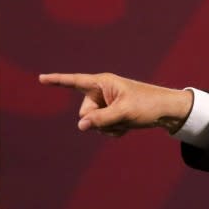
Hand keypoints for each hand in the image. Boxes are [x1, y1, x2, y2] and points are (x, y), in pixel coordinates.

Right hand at [39, 72, 192, 135]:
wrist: (168, 111)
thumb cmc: (148, 105)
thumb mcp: (124, 113)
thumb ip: (100, 119)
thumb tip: (81, 125)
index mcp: (103, 83)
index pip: (75, 81)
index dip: (57, 81)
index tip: (40, 79)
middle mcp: (102, 92)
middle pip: (84, 112)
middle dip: (98, 120)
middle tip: (119, 117)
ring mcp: (108, 104)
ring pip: (94, 123)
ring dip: (108, 127)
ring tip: (127, 121)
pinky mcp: (114, 114)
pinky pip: (104, 127)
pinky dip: (114, 130)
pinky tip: (128, 126)